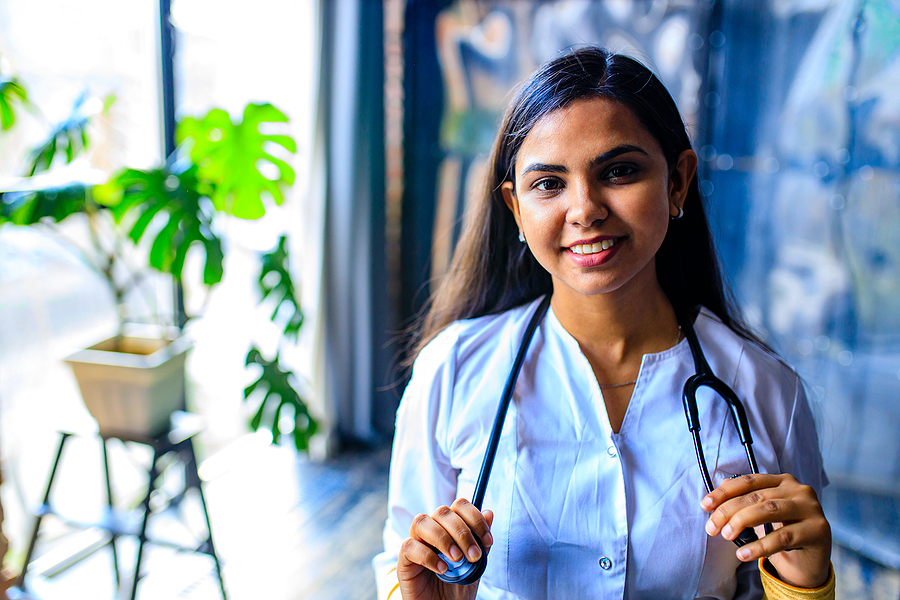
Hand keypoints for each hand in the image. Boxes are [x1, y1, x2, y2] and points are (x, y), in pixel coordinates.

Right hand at [398, 498, 493, 599]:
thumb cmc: (456, 588)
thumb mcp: (475, 566)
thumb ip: (480, 542)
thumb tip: (489, 513)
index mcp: (449, 527)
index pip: (459, 506)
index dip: (474, 518)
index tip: (487, 541)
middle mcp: (432, 530)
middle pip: (442, 512)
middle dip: (462, 532)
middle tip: (473, 556)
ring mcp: (416, 542)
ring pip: (422, 522)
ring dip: (443, 539)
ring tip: (457, 559)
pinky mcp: (404, 560)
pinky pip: (410, 546)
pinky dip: (428, 556)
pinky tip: (442, 569)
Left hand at [701, 473, 831, 588]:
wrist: (808, 562)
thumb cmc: (781, 533)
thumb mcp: (761, 516)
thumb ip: (743, 503)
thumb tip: (714, 501)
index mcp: (783, 481)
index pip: (748, 481)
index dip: (724, 492)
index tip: (705, 505)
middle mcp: (799, 490)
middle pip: (756, 496)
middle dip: (729, 511)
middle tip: (712, 528)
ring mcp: (811, 508)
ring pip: (769, 511)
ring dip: (742, 523)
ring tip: (726, 536)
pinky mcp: (818, 529)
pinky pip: (783, 537)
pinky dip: (760, 546)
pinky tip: (744, 553)